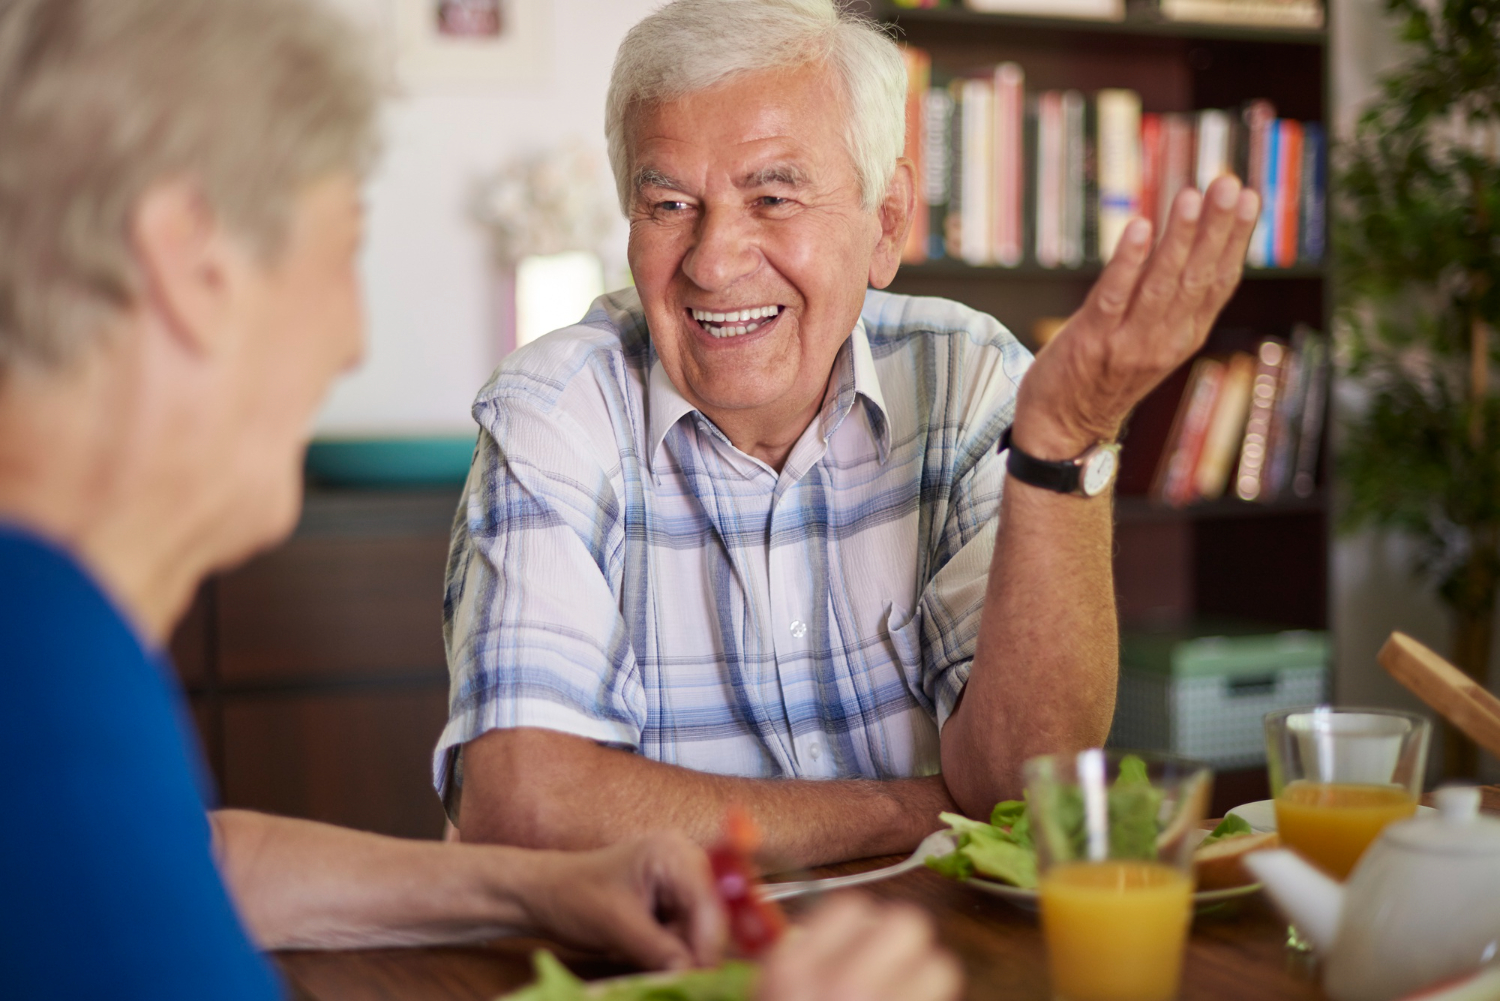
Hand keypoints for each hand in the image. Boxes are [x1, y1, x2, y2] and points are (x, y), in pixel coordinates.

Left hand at [512, 832, 726, 970]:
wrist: (544, 895)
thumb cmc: (574, 898)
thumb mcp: (616, 925)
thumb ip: (658, 950)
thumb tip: (692, 975)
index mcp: (673, 854)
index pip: (709, 901)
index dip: (709, 941)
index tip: (701, 978)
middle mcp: (685, 863)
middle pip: (710, 915)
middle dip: (696, 949)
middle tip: (677, 977)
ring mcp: (680, 883)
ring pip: (700, 930)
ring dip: (682, 953)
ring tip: (648, 961)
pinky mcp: (672, 903)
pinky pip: (686, 935)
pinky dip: (672, 952)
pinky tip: (647, 955)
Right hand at [755, 895, 961, 1000]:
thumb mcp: (767, 990)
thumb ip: (794, 956)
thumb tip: (833, 921)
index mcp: (792, 970)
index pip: (851, 906)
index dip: (859, 922)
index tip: (854, 943)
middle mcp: (841, 988)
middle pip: (907, 922)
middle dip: (902, 941)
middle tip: (888, 964)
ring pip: (940, 965)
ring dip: (925, 978)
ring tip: (904, 993)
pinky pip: (944, 998)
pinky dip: (930, 1000)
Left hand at [1012, 175, 1259, 458]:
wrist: (1063, 430)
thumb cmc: (1104, 375)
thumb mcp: (1149, 340)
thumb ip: (1168, 299)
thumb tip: (1186, 240)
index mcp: (1185, 336)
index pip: (1220, 281)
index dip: (1236, 238)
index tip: (1249, 196)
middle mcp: (1165, 339)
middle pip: (1198, 276)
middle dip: (1215, 228)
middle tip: (1227, 183)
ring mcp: (1129, 342)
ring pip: (1162, 284)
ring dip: (1178, 238)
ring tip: (1189, 196)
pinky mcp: (1092, 341)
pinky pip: (1114, 296)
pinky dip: (1129, 262)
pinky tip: (1140, 228)